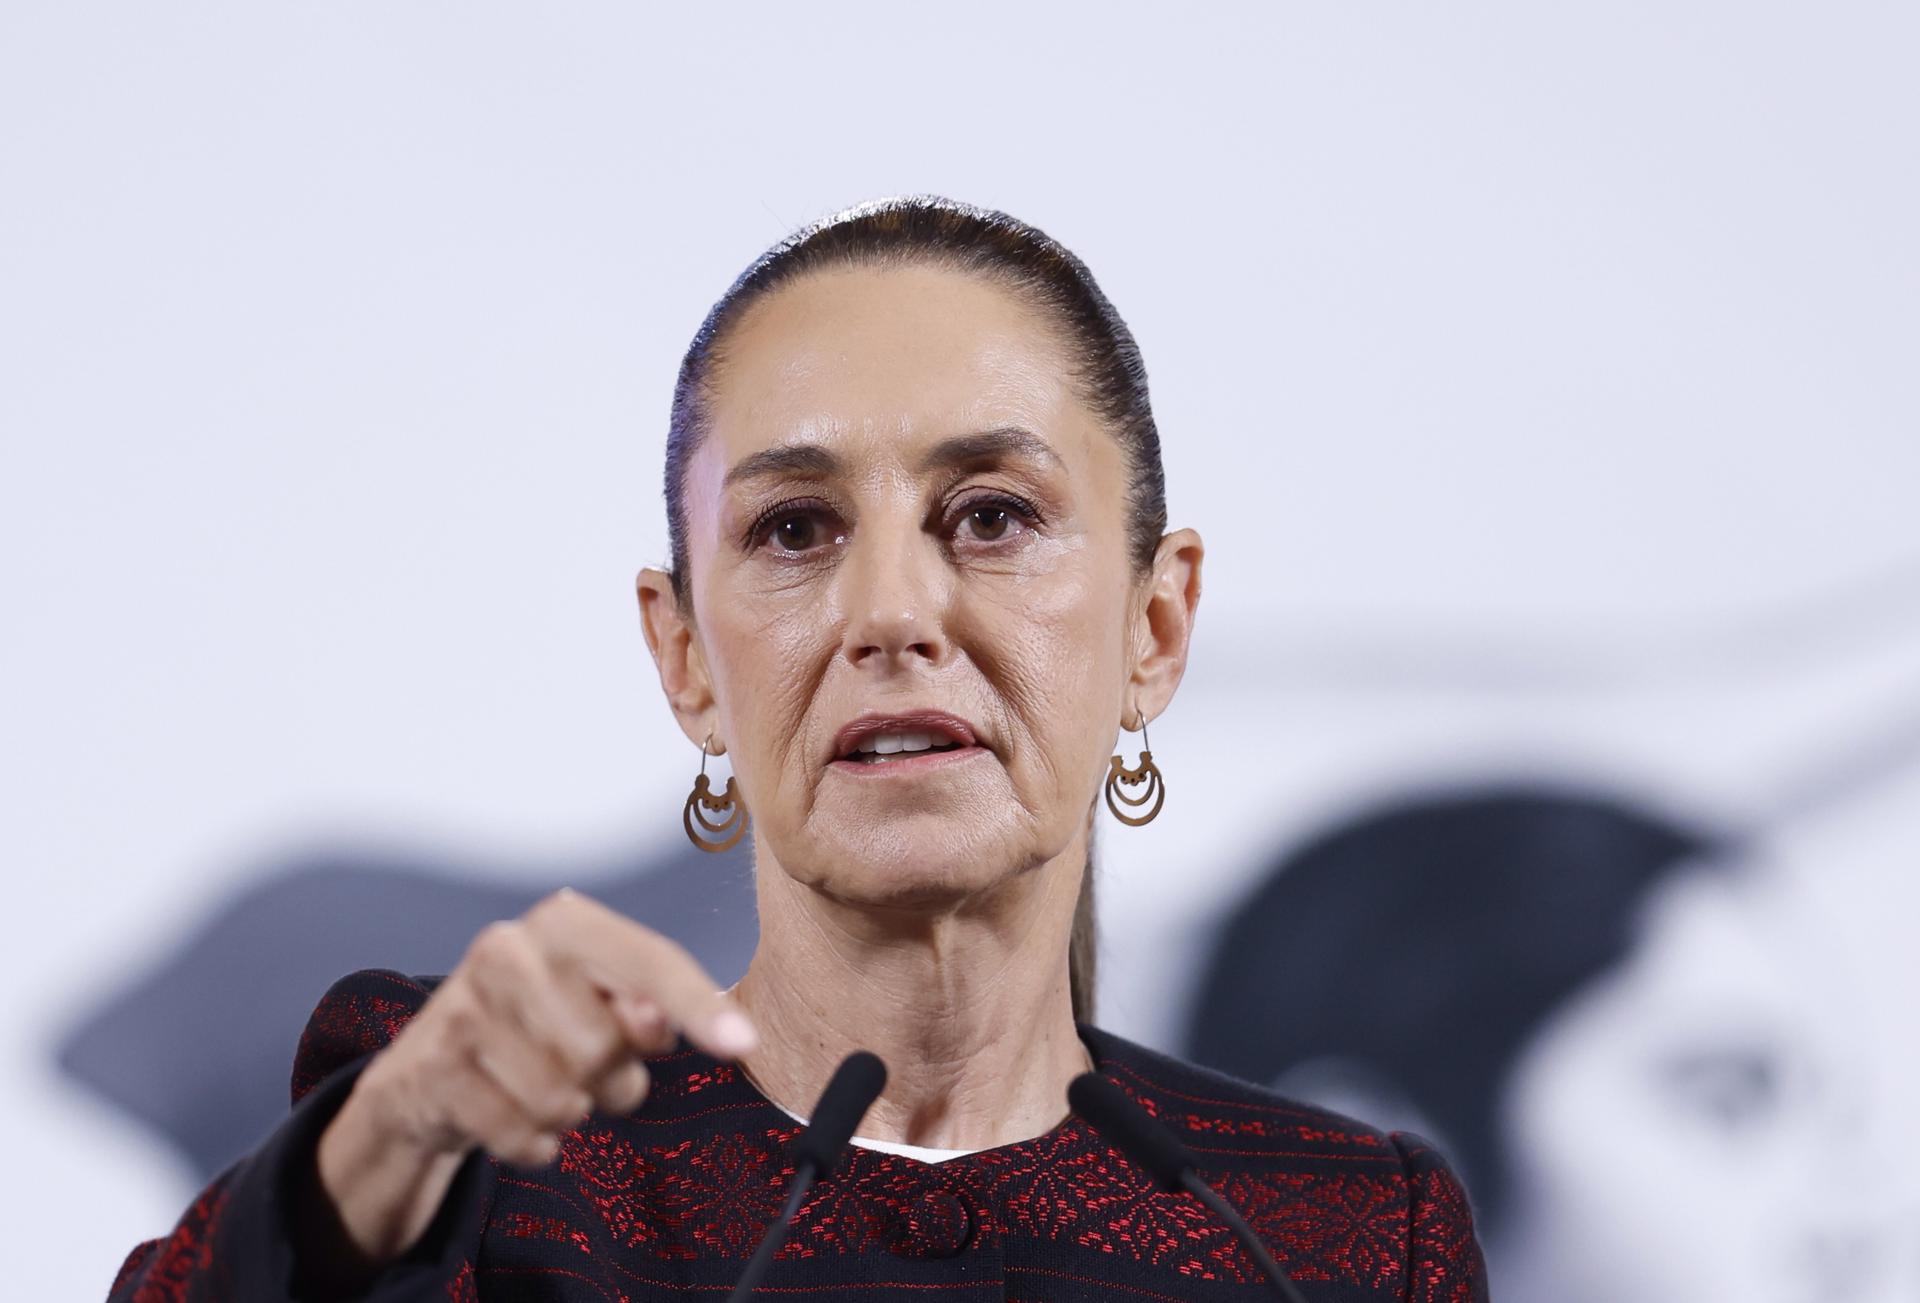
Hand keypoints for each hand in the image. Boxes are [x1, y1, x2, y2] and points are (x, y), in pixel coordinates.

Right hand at [312, 889, 755, 1264]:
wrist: (428, 1073)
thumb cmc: (537, 1030)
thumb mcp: (598, 1007)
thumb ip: (644, 1009)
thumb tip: (657, 1022)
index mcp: (565, 924)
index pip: (649, 961)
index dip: (697, 1004)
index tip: (743, 1043)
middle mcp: (508, 950)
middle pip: (606, 1044)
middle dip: (608, 1075)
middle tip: (583, 1069)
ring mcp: (463, 1007)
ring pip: (563, 1097)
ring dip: (569, 1113)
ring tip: (544, 1087)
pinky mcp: (434, 1068)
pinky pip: (521, 1134)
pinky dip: (532, 1143)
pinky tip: (515, 1118)